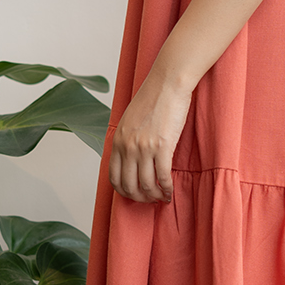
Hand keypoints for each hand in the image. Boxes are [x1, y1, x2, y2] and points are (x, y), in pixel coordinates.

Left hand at [108, 71, 191, 202]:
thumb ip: (127, 140)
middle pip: (129, 185)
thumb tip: (131, 159)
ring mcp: (144, 147)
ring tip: (162, 197)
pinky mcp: (162, 147)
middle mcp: (128, 146)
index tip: (134, 194)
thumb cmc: (153, 98)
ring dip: (155, 196)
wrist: (168, 84)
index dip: (123, 191)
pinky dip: (167, 189)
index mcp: (117, 140)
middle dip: (140, 198)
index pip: (113, 177)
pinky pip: (163, 177)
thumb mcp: (129, 120)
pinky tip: (171, 192)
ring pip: (147, 185)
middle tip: (150, 200)